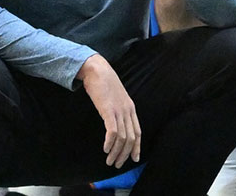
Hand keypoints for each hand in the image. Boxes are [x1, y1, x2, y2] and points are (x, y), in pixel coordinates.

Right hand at [77, 54, 140, 168]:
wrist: (97, 69)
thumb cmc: (104, 83)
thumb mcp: (115, 98)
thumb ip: (118, 109)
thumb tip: (115, 122)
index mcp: (131, 108)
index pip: (138, 132)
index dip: (137, 147)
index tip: (134, 159)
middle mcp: (128, 110)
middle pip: (131, 138)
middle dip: (125, 154)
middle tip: (117, 164)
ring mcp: (119, 110)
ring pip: (122, 138)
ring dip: (116, 152)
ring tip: (109, 161)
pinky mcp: (108, 110)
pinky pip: (112, 131)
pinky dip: (110, 143)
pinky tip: (105, 149)